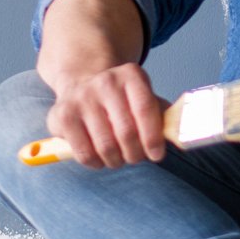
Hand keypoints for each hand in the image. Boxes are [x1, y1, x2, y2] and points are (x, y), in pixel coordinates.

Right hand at [44, 64, 168, 168]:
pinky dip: (95, 163)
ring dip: (116, 160)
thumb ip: (161, 115)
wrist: (81, 84)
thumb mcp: (142, 97)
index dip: (153, 138)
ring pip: (106, 147)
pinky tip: (99, 157)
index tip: (156, 155)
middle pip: (127, 132)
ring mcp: (81, 97)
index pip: (146, 109)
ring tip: (118, 158)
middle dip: (135, 154)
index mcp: (130, 75)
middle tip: (136, 157)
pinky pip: (84, 153)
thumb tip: (177, 134)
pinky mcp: (62, 116)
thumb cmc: (120, 100)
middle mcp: (105, 81)